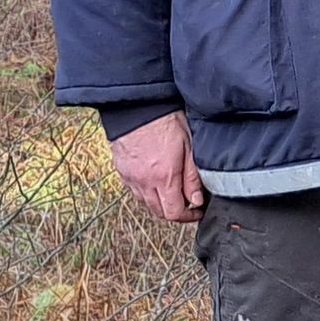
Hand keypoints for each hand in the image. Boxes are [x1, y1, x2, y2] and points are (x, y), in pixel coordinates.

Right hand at [108, 110, 203, 225]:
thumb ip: (192, 177)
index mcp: (163, 177)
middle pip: (159, 212)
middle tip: (187, 202)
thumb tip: (197, 199)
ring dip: (160, 202)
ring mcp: (130, 177)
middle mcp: (144, 181)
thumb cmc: (165, 120)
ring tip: (171, 190)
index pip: (174, 213)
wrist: (138, 105)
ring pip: (146, 203)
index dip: (188, 215)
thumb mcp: (189, 147)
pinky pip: (134, 190)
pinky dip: (146, 191)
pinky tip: (155, 180)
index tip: (196, 209)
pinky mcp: (122, 171)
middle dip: (174, 211)